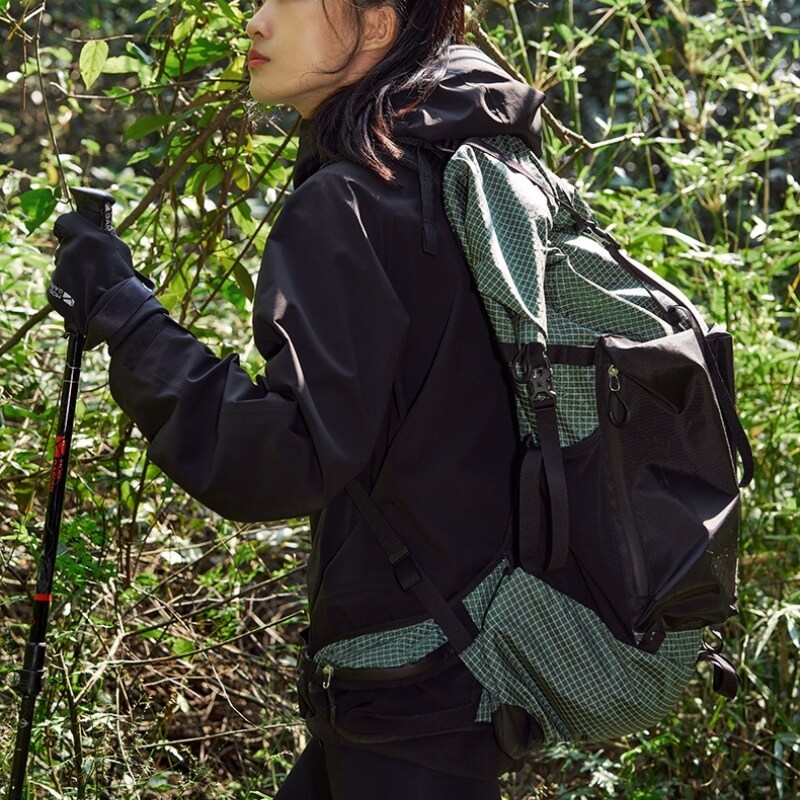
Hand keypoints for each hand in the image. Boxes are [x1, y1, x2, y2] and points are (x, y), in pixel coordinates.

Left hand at [50, 212, 157, 348]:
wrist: (117, 313)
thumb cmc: (124, 281)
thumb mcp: (121, 251)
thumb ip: (103, 238)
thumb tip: (96, 232)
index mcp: (85, 238)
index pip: (65, 222)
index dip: (71, 228)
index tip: (77, 235)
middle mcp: (68, 252)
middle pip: (65, 247)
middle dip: (75, 254)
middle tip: (92, 267)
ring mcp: (58, 272)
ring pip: (63, 268)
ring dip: (74, 273)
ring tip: (92, 285)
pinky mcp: (53, 290)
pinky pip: (60, 286)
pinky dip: (69, 290)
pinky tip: (85, 296)